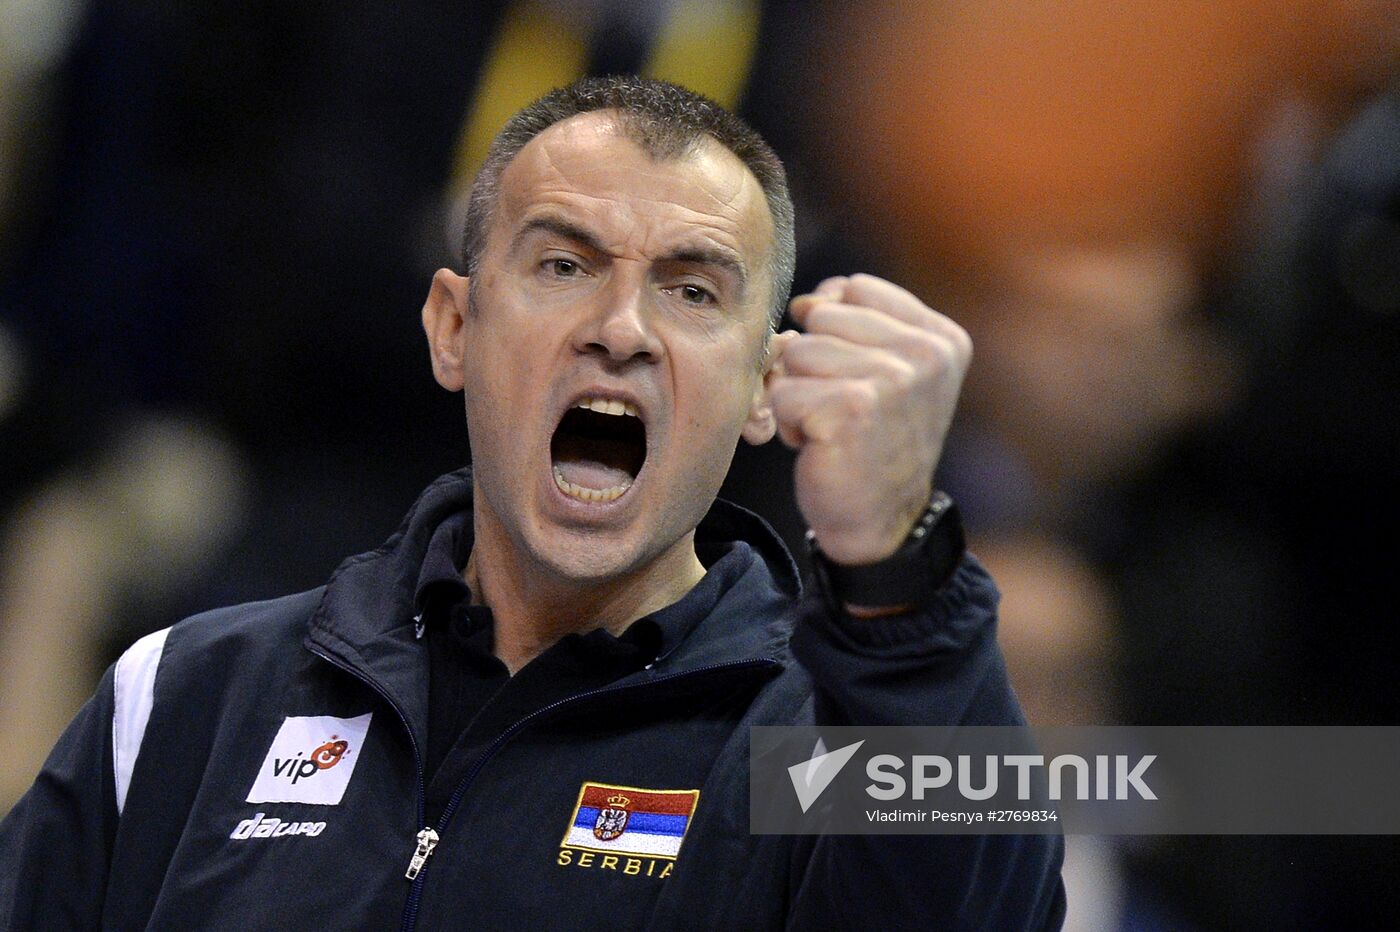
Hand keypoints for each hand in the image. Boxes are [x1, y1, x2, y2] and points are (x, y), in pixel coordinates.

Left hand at [770, 274, 970, 564]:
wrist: (878, 521)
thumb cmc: (871, 441)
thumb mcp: (881, 369)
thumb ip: (852, 319)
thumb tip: (808, 301)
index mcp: (941, 338)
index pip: (854, 288)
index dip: (834, 330)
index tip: (858, 378)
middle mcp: (926, 355)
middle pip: (820, 317)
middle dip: (814, 365)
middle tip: (843, 409)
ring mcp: (892, 380)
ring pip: (796, 352)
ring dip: (799, 394)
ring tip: (831, 426)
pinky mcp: (851, 409)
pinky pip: (782, 392)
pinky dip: (787, 423)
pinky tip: (819, 445)